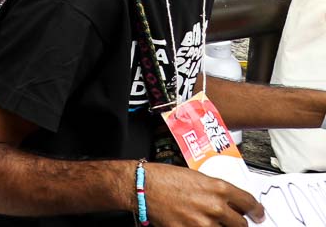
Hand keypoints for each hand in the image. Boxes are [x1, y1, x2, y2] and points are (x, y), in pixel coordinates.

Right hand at [142, 163, 263, 225]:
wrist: (141, 186)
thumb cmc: (164, 177)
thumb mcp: (197, 177)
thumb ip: (216, 190)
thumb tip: (229, 202)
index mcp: (218, 188)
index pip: (250, 203)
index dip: (257, 211)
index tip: (258, 214)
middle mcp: (215, 207)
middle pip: (241, 224)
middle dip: (238, 223)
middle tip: (234, 221)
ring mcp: (203, 223)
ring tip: (208, 221)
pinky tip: (195, 224)